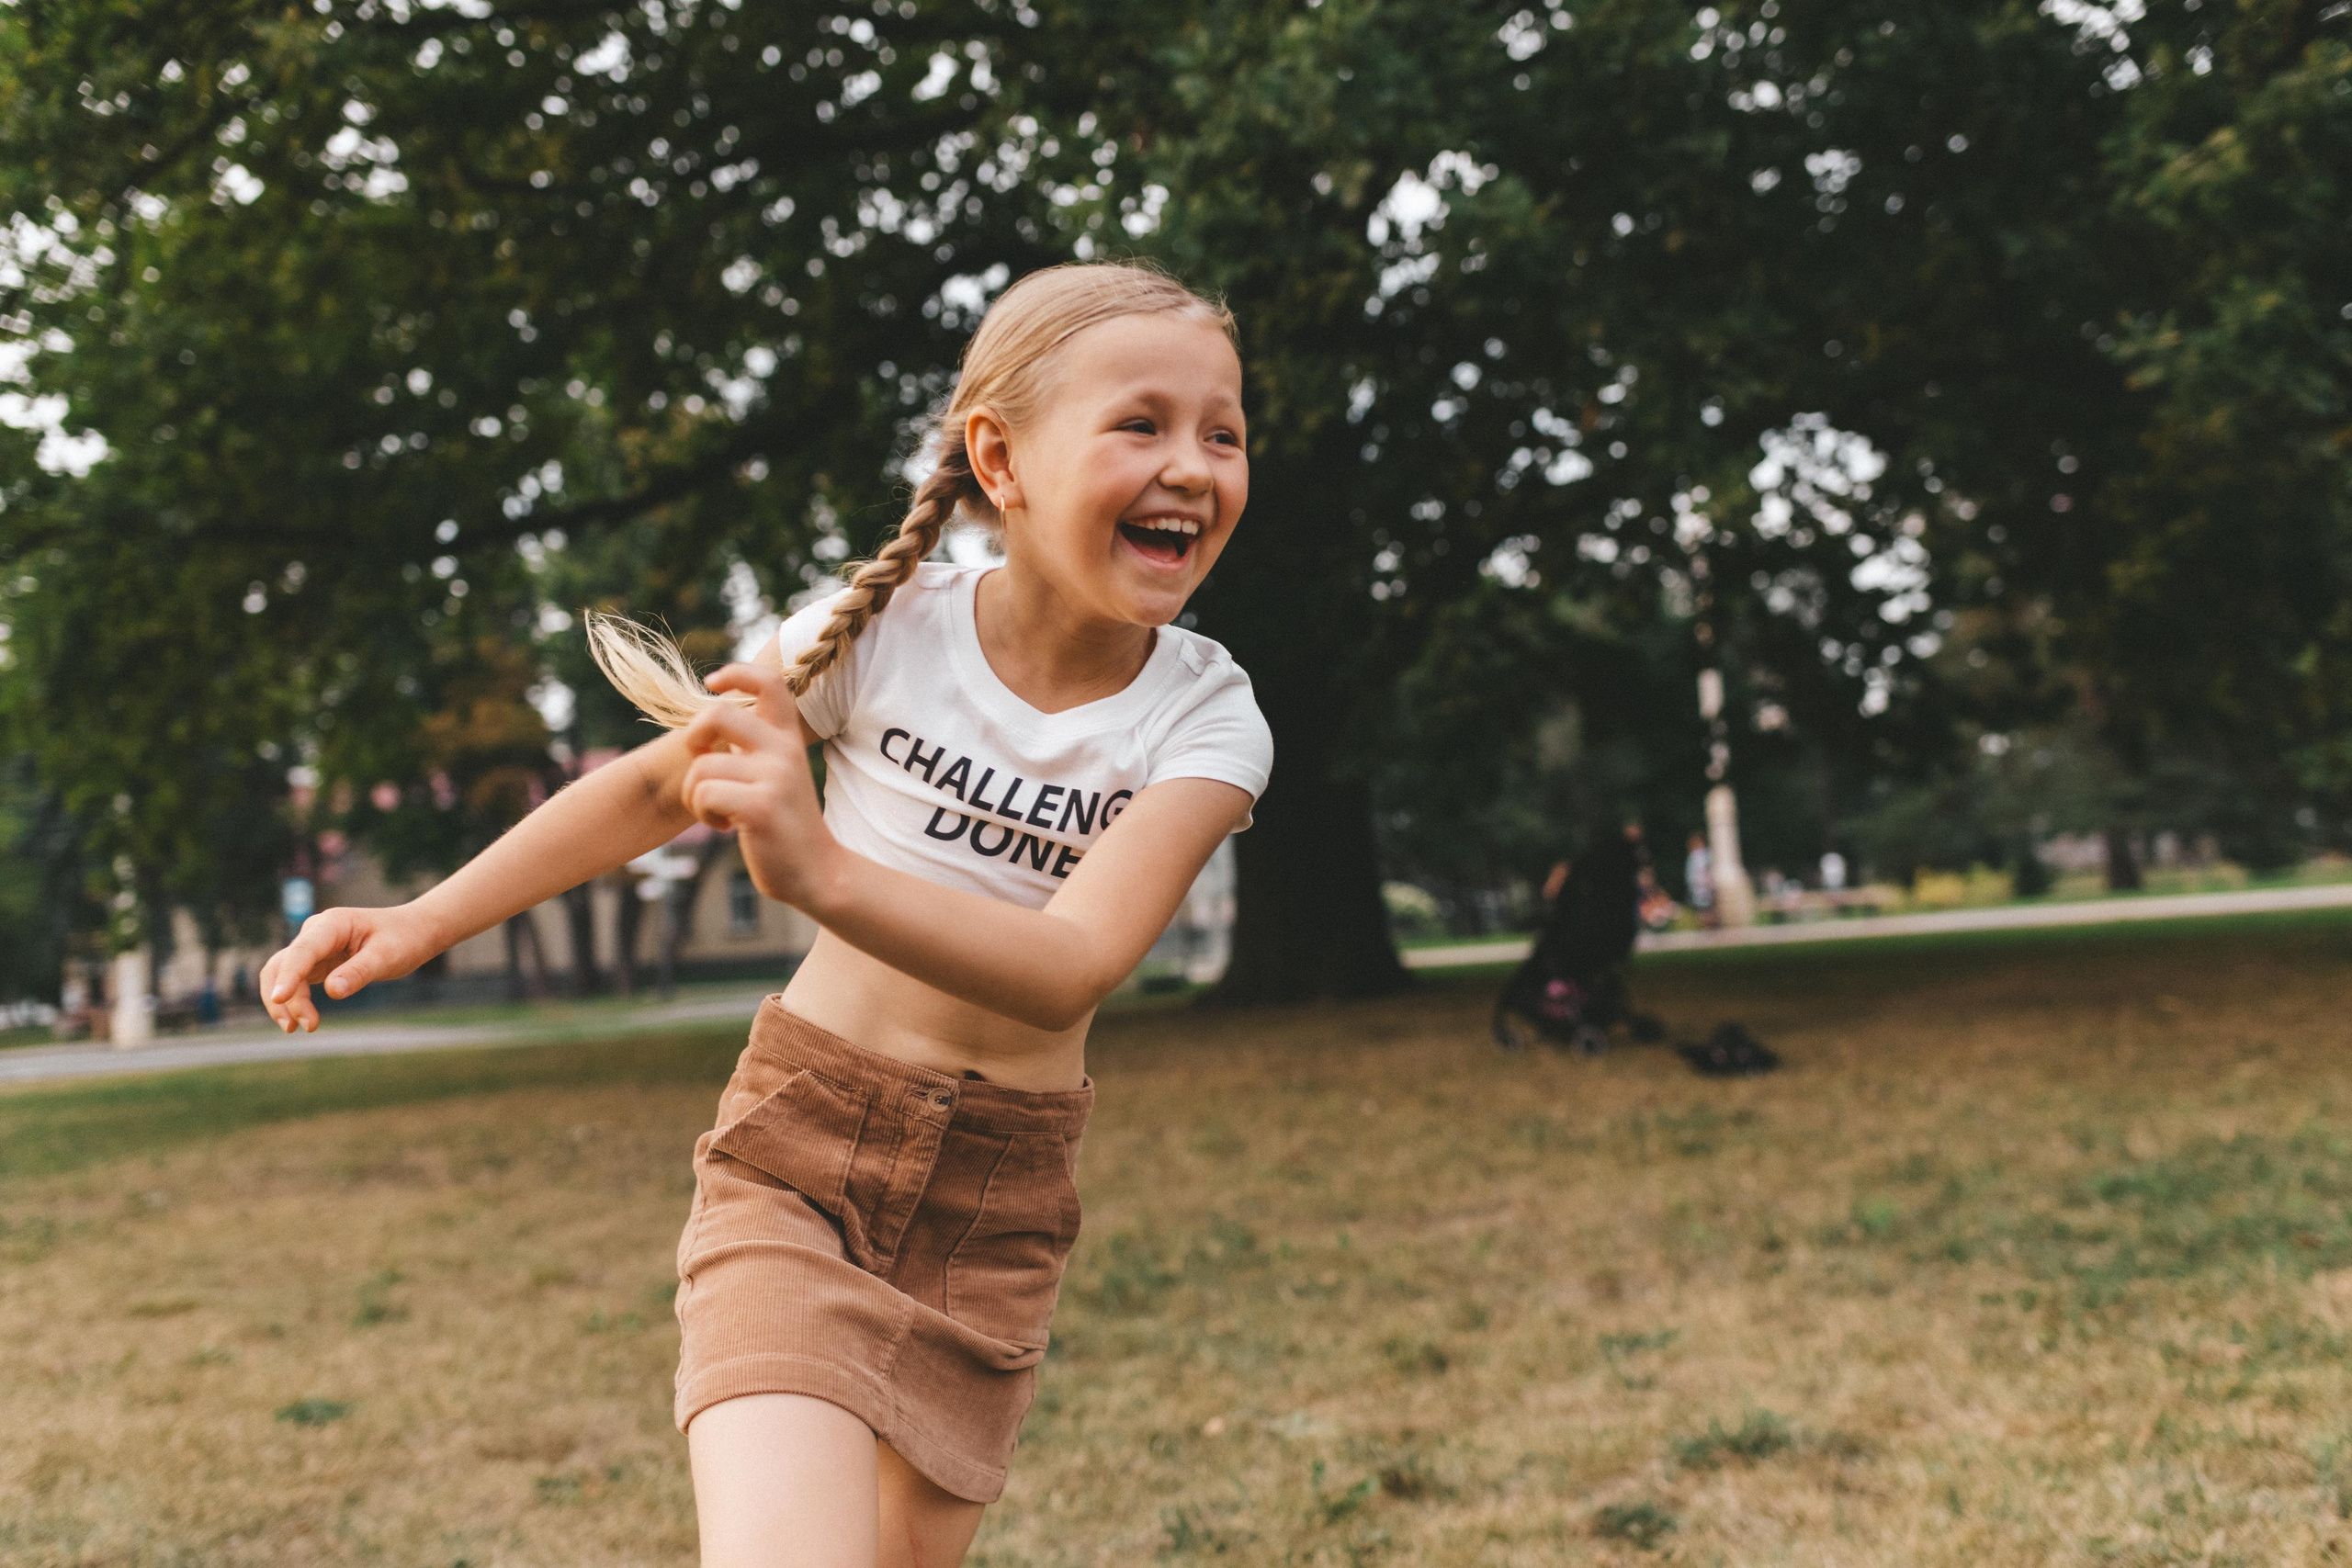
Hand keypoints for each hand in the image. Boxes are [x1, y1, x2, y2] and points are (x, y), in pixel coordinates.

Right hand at [258, 904, 437, 1032]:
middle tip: (308, 1026)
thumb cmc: (403, 939)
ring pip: (282, 974)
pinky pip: (294, 981)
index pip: (303, 951)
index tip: (280, 998)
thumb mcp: (387, 956)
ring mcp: (313, 947)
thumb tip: (332, 991)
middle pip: (283, 964)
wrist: (413, 931)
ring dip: (284, 1002)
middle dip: (287, 997)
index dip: (289, 975)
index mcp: (332, 924)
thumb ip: (360, 971)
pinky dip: (293, 1000)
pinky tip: (300, 1020)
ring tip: (299, 1028)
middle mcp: (315, 932)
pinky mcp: (316, 962)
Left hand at [680, 664, 838, 910]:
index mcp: (788, 739)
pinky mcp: (761, 806)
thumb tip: (709, 725)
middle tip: (702, 765)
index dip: (736, 673)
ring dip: (696, 794)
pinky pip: (705, 794)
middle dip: (693, 737)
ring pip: (702, 766)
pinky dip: (704, 813)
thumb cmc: (786, 826)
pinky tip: (725, 827)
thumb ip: (752, 748)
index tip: (713, 682)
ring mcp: (775, 777)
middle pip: (718, 714)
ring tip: (718, 812)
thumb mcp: (776, 776)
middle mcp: (784, 750)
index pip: (769, 683)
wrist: (818, 873)